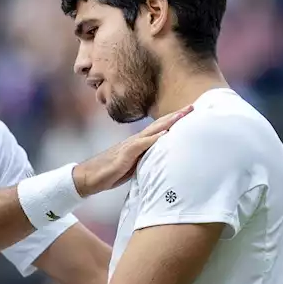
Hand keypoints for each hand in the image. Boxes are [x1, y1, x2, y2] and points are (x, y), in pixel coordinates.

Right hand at [72, 105, 192, 195]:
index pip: (160, 129)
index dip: (174, 120)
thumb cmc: (111, 172)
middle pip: (159, 125)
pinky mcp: (125, 155)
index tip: (189, 113)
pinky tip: (164, 136)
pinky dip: (153, 139)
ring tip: (182, 115)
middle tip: (192, 106)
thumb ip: (146, 160)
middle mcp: (136, 141)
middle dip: (176, 115)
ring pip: (152, 131)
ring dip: (167, 123)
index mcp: (139, 143)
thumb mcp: (134, 165)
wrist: (89, 177)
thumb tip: (160, 161)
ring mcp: (130, 146)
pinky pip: (141, 145)